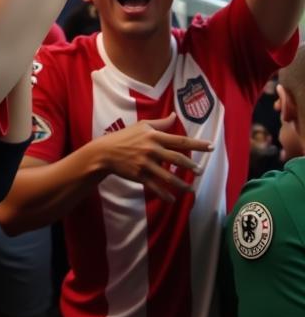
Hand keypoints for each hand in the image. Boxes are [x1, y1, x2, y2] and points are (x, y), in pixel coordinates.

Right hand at [93, 113, 210, 201]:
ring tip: (190, 189)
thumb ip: (160, 123)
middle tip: (200, 171)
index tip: (211, 147)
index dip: (197, 144)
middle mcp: (152, 149)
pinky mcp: (139, 176)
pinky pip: (155, 187)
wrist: (105, 152)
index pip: (180, 140)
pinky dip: (165, 195)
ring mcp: (145, 164)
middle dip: (191, 166)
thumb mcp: (141, 126)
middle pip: (177, 159)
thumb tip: (174, 115)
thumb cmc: (124, 137)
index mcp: (154, 136)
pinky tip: (172, 200)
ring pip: (168, 177)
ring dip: (182, 184)